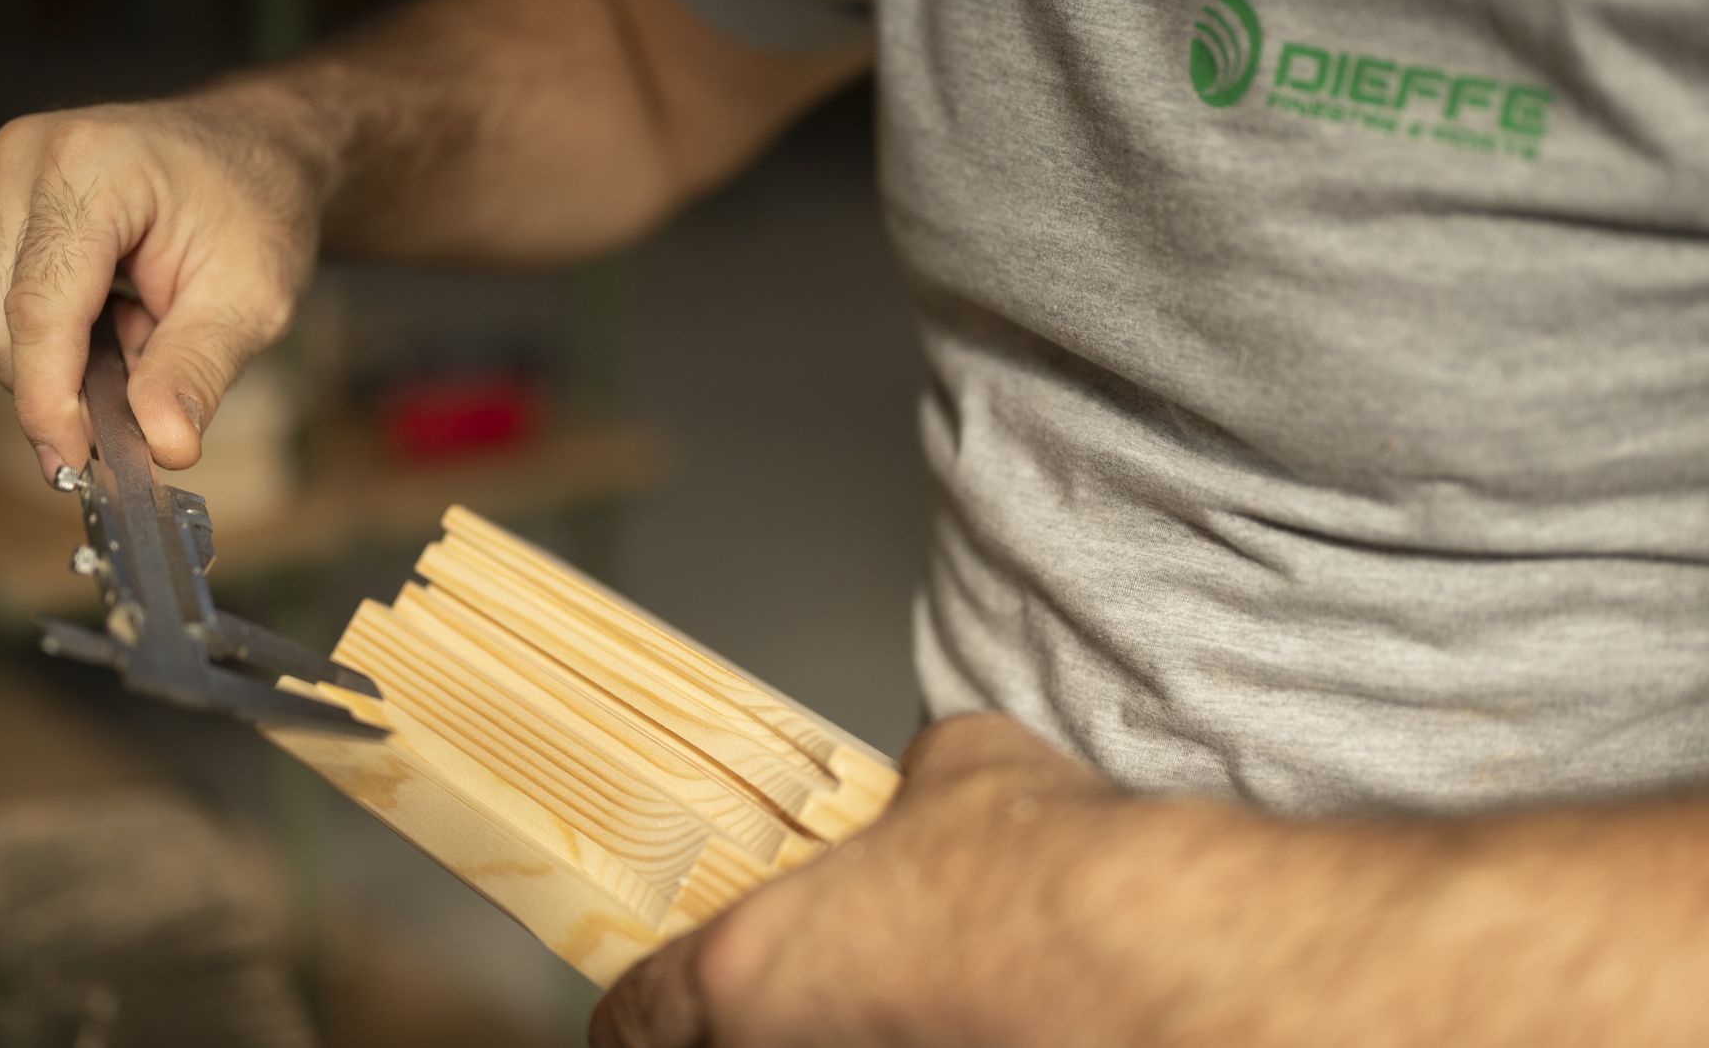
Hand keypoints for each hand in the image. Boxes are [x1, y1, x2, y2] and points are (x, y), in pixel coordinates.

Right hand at [0, 94, 323, 481]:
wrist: (255, 152)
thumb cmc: (258, 211)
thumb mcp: (252, 298)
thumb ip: (198, 371)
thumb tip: (164, 445)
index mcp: (88, 166)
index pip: (38, 308)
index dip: (50, 400)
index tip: (72, 467)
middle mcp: (22, 160)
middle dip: (56, 385)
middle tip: (142, 401)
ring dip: (58, 360)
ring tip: (142, 332)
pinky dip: (50, 336)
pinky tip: (113, 315)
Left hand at [590, 713, 1146, 1047]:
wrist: (1152, 962)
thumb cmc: (1042, 869)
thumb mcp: (960, 766)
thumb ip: (909, 787)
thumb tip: (926, 785)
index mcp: (752, 969)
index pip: (637, 1018)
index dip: (633, 1015)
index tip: (641, 1013)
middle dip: (747, 1031)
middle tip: (794, 999)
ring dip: (837, 1035)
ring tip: (895, 1007)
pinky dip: (916, 1038)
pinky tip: (963, 1022)